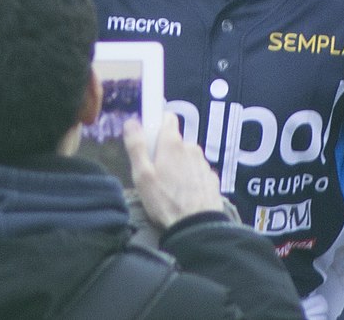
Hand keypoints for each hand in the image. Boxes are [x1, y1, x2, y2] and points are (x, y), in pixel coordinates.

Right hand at [127, 115, 228, 229]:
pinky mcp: (212, 179)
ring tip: (170, 189)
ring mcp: (204, 163)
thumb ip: (136, 146)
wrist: (196, 226)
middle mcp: (191, 147)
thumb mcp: (142, 176)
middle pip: (176, 141)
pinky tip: (185, 196)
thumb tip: (131, 121)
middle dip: (166, 152)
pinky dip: (191, 179)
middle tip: (156, 175)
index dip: (157, 125)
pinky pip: (198, 172)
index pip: (167, 117)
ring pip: (187, 157)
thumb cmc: (164, 201)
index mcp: (172, 143)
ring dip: (179, 166)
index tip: (150, 139)